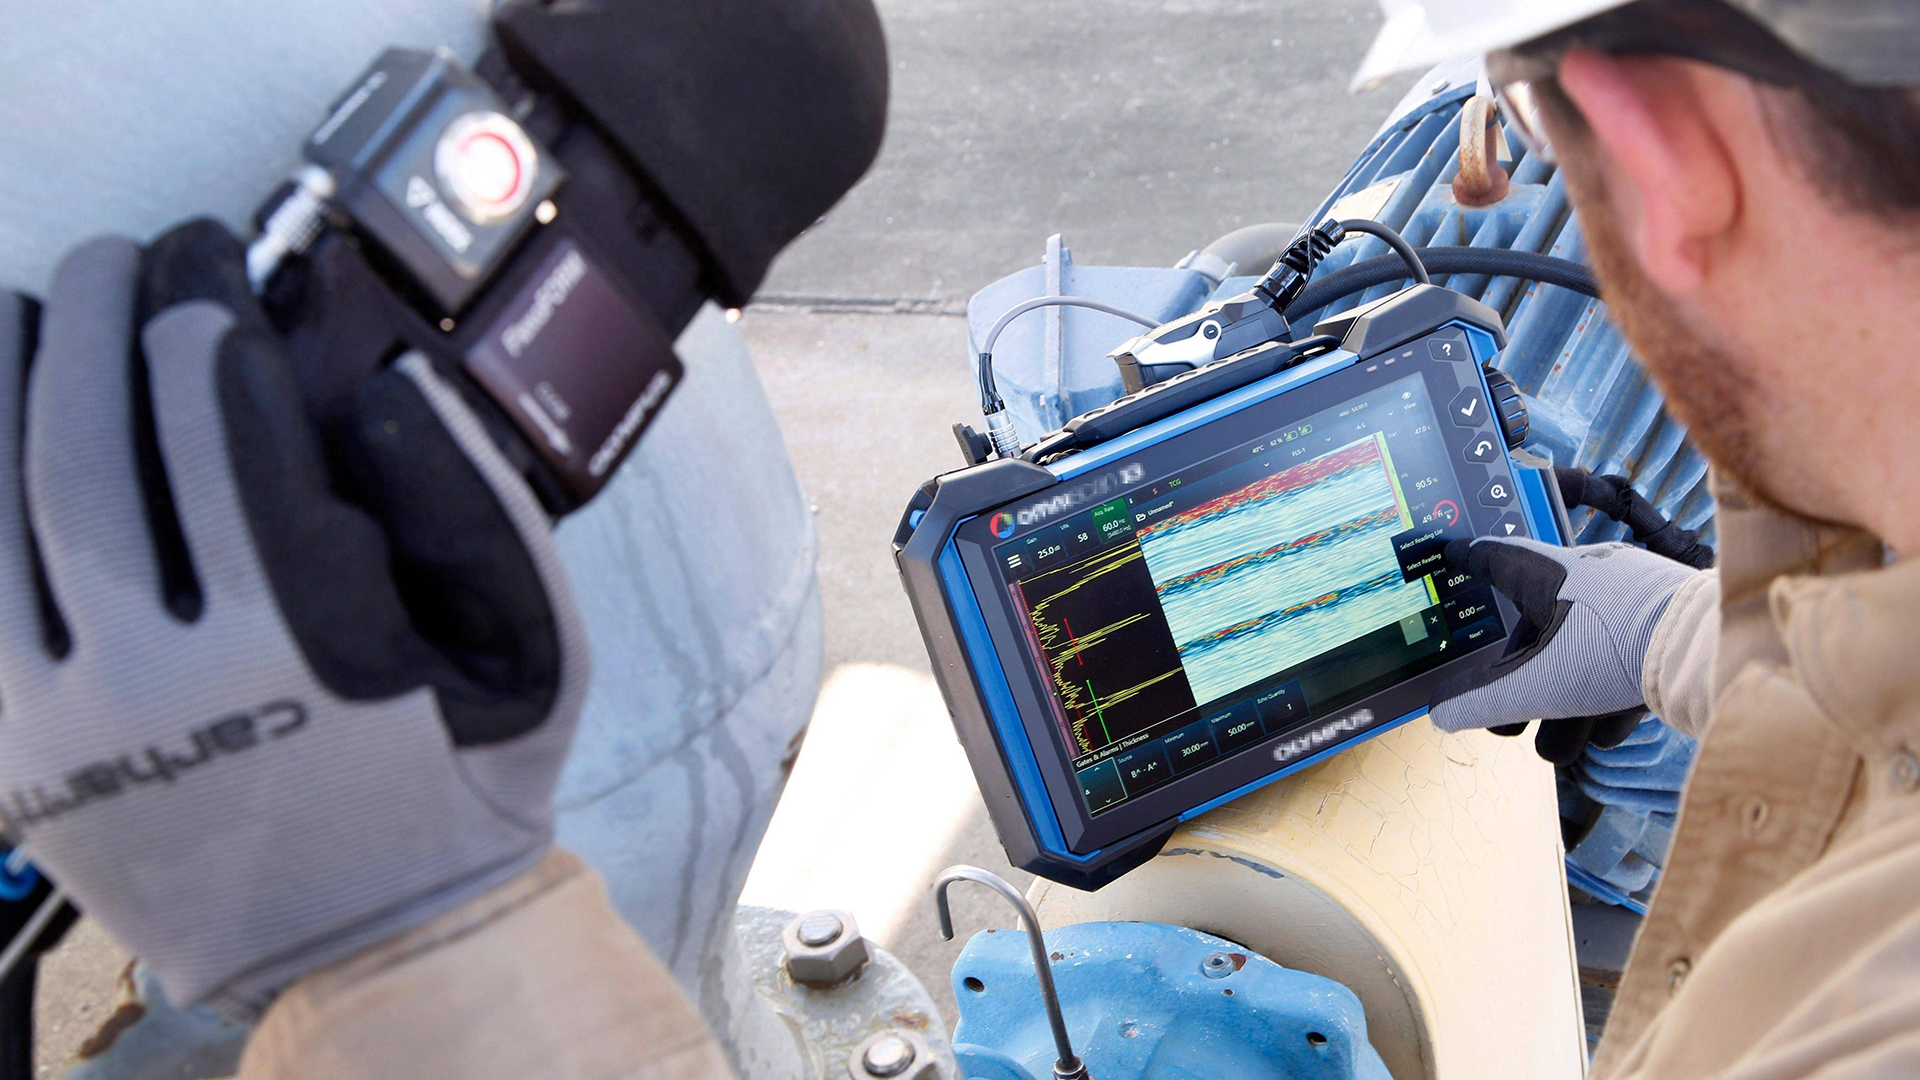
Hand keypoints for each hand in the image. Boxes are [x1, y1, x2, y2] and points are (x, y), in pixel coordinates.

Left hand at [0, 221, 588, 1014]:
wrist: (383, 942)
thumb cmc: (467, 779)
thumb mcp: (538, 647)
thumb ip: (478, 505)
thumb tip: (383, 379)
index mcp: (317, 645)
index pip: (227, 432)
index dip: (204, 314)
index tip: (206, 253)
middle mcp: (178, 683)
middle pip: (97, 451)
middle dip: (97, 323)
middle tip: (116, 253)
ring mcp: (80, 727)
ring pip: (4, 515)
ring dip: (9, 387)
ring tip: (26, 303)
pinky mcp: (25, 762)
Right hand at [1429, 536, 1697, 764]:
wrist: (1714, 650)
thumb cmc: (1615, 650)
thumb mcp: (1539, 684)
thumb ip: (1484, 702)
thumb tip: (1439, 715)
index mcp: (1550, 575)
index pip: (1496, 558)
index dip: (1469, 560)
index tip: (1450, 555)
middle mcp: (1590, 579)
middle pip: (1539, 628)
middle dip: (1520, 683)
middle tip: (1507, 723)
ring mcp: (1634, 600)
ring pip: (1583, 653)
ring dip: (1565, 707)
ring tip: (1562, 750)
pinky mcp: (1669, 626)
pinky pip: (1625, 660)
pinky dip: (1609, 697)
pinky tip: (1606, 730)